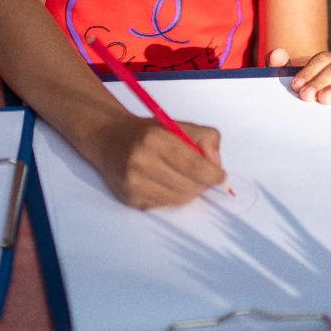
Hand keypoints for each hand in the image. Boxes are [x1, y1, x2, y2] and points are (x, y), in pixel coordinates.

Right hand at [88, 116, 224, 209]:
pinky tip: (163, 183)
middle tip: (202, 176)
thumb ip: (205, 138)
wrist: (110, 140)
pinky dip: (171, 196)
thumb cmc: (148, 133)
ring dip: (188, 192)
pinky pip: (165, 206)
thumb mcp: (177, 125)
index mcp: (154, 139)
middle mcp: (140, 162)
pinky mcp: (130, 200)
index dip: (213, 175)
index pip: (194, 165)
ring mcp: (133, 184)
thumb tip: (217, 166)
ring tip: (182, 178)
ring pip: (180, 200)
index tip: (221, 177)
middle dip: (202, 184)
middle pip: (190, 186)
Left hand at [273, 48, 330, 103]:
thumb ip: (280, 67)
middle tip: (307, 96)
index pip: (322, 59)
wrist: (329, 115)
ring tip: (325, 99)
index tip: (296, 86)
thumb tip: (276, 53)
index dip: (308, 71)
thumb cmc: (311, 95)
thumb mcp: (295, 83)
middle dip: (320, 81)